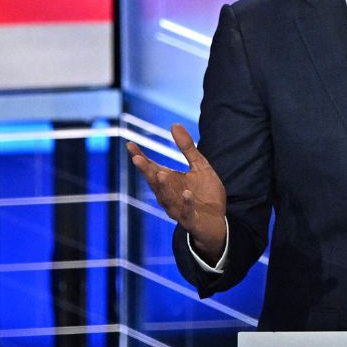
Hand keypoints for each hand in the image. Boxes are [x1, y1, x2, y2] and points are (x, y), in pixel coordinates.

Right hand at [128, 123, 227, 263]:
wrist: (217, 221)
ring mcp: (178, 208)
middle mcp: (169, 195)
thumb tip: (174, 124)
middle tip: (137, 158)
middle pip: (155, 183)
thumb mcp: (199, 166)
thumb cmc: (205, 194)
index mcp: (169, 181)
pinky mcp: (191, 219)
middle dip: (146, 171)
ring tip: (160, 173)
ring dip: (163, 187)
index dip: (141, 158)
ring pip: (167, 198)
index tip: (130, 145)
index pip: (151, 168)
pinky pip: (186, 211)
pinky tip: (186, 193)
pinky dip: (186, 202)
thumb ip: (187, 147)